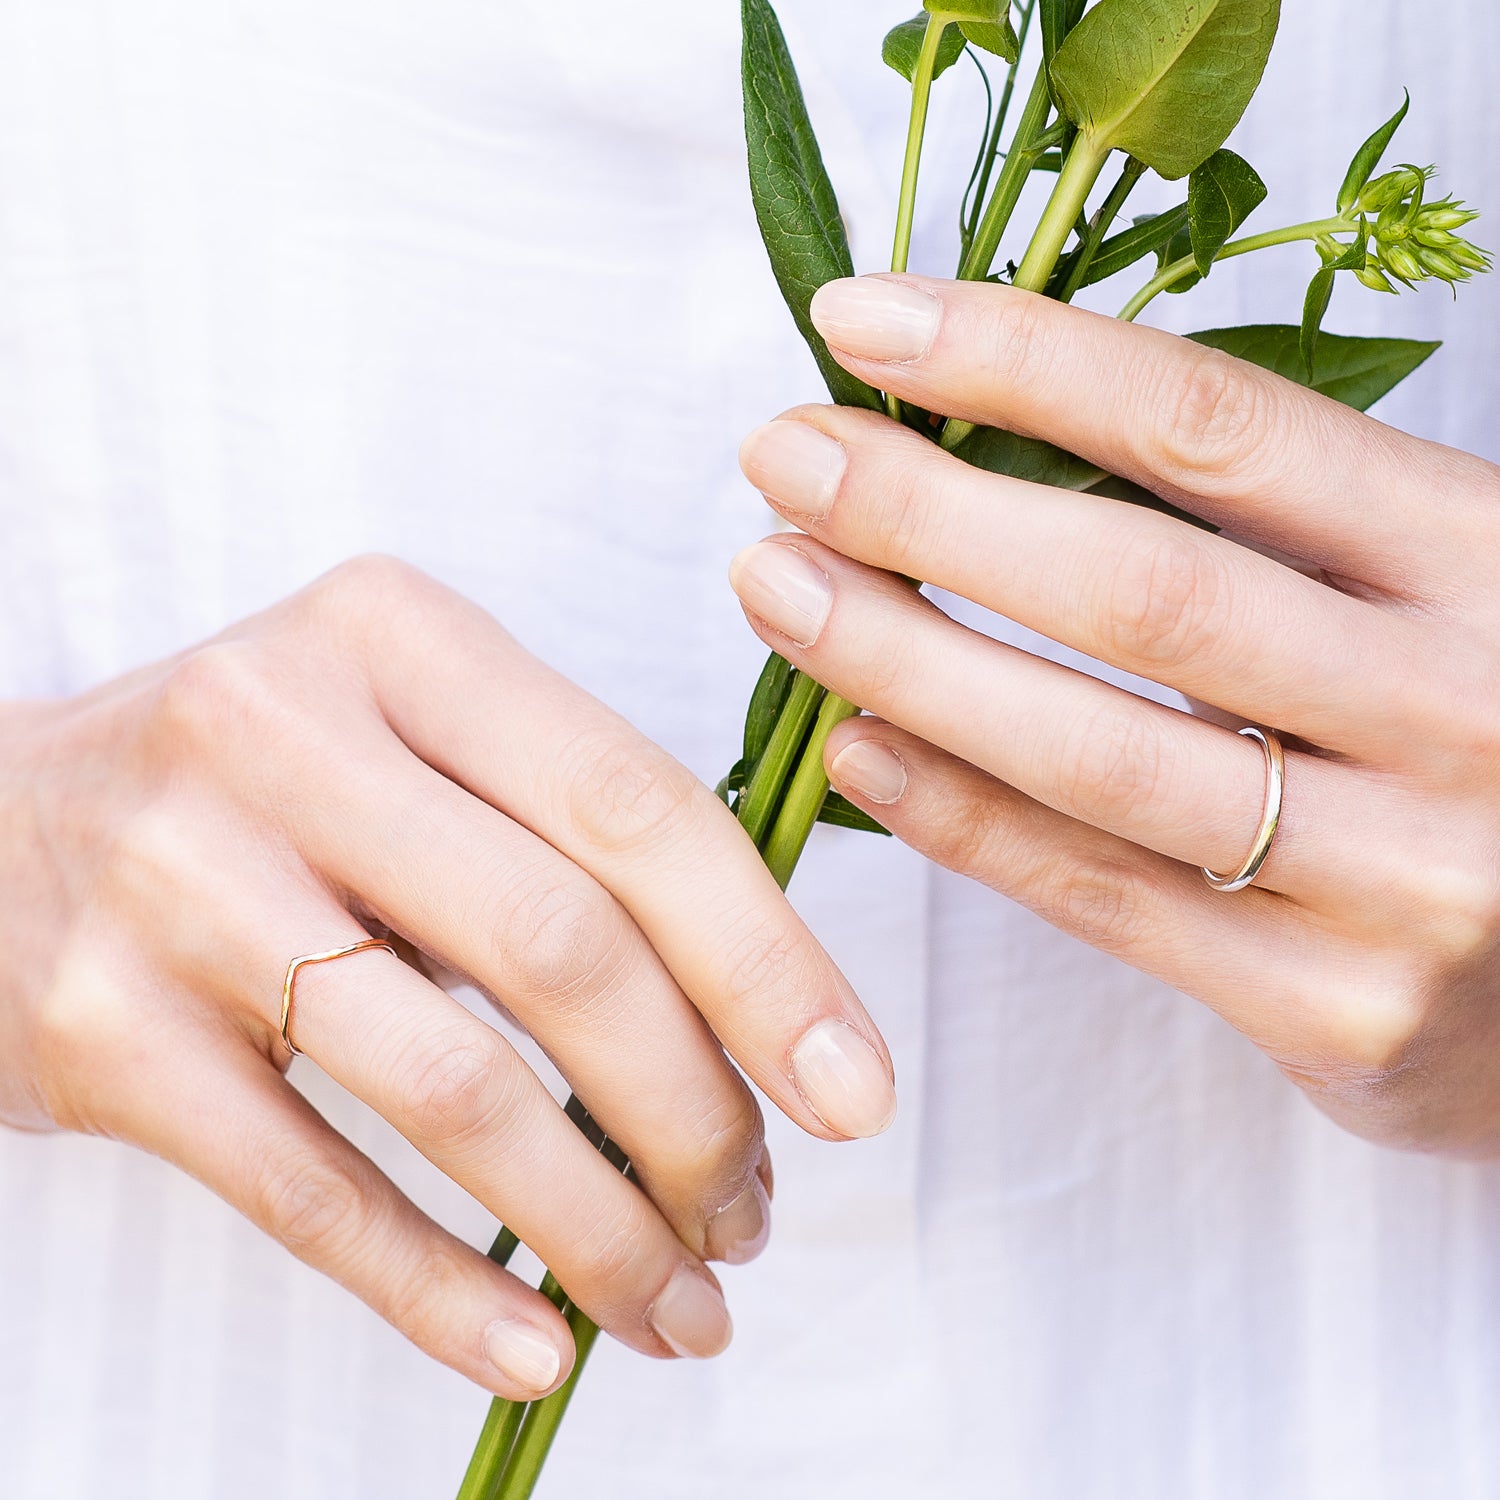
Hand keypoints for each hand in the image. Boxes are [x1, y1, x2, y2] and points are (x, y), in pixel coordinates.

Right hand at [0, 557, 894, 1398]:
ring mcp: (177, 882)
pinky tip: (535, 1352)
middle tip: (760, 1214)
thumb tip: (767, 1010)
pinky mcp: (99, 1031)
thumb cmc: (261, 791)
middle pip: (561, 949)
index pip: (634, 805)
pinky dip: (441, 1293)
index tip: (855, 1092)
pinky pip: (310, 1190)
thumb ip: (568, 829)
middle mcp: (279, 734)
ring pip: (452, 1088)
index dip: (768, 961)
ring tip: (680, 1299)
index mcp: (396, 638)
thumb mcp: (409, 737)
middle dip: (696, 1112)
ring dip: (596, 1226)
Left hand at [730, 272, 1499, 1155]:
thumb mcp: (1431, 588)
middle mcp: (1464, 706)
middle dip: (928, 513)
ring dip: (907, 663)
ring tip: (779, 589)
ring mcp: (1408, 876)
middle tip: (781, 456)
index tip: (865, 320)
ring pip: (1100, 755)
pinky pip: (1107, 898)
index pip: (1216, 426)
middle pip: (1141, 589)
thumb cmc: (1492, 733)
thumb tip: (991, 439)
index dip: (1021, 361)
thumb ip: (1269, 526)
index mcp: (1488, 556)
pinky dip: (963, 820)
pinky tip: (857, 749)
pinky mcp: (1341, 1013)